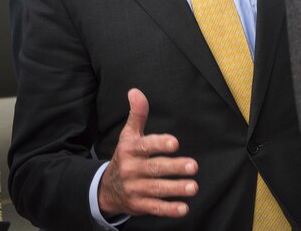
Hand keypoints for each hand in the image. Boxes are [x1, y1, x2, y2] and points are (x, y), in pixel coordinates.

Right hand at [97, 88, 198, 217]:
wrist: (106, 189)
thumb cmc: (124, 157)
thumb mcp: (128, 135)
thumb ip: (136, 114)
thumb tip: (135, 91)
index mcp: (130, 150)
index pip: (145, 146)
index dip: (160, 144)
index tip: (175, 143)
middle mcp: (131, 169)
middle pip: (154, 168)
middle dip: (174, 167)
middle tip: (193, 166)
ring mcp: (134, 189)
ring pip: (157, 189)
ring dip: (176, 189)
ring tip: (193, 186)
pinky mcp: (139, 205)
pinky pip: (155, 208)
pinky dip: (169, 209)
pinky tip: (183, 207)